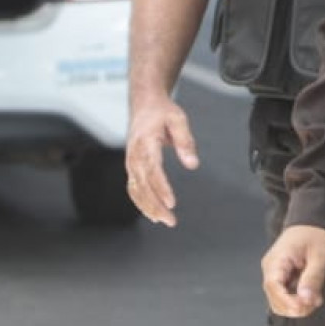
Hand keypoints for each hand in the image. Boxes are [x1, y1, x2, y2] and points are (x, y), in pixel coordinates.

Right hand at [124, 92, 200, 226]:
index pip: (152, 170)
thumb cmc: (162, 112)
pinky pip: (134, 188)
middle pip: (143, 185)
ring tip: (165, 221)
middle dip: (156, 205)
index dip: (161, 188)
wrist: (144, 104)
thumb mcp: (178, 119)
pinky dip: (141, 202)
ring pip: (136, 190)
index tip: (171, 202)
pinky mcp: (132, 166)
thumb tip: (193, 164)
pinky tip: (153, 214)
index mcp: (145, 142)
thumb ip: (185, 142)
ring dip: (149, 208)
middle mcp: (134, 155)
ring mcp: (130, 162)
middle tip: (171, 221)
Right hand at [261, 224, 324, 316]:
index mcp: (277, 260)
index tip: (304, 307)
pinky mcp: (279, 278)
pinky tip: (311, 295)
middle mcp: (270, 268)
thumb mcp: (320, 256)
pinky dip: (296, 301)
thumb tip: (305, 300)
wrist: (310, 224)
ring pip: (278, 301)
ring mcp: (273, 274)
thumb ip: (313, 278)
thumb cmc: (315, 236)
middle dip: (294, 307)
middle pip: (274, 298)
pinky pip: (283, 296)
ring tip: (315, 299)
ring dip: (296, 306)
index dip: (287, 301)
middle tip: (316, 302)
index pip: (274, 286)